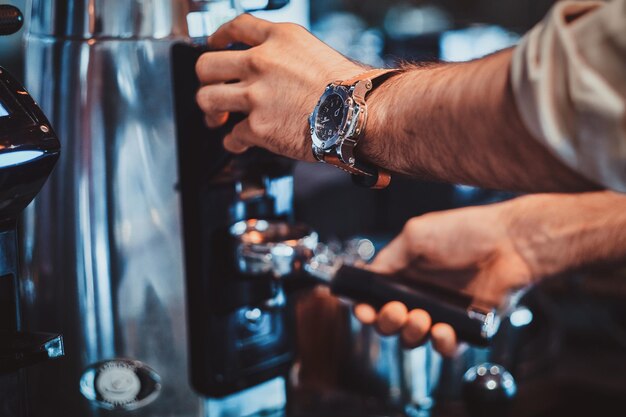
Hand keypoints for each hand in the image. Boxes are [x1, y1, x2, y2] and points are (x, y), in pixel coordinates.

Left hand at [195, 14, 364, 159]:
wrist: (360, 114)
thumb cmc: (347, 88)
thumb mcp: (313, 51)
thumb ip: (284, 55)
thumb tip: (266, 70)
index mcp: (278, 38)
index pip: (235, 28)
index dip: (218, 38)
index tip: (215, 45)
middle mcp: (261, 62)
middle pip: (207, 65)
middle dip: (206, 80)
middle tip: (213, 89)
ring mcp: (256, 96)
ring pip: (207, 99)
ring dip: (211, 112)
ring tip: (218, 119)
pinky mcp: (258, 128)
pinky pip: (232, 136)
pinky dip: (234, 142)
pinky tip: (240, 143)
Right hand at [355, 191, 625, 355]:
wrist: (510, 243)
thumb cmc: (465, 232)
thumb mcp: (415, 234)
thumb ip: (388, 257)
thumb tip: (367, 276)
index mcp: (406, 274)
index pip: (376, 298)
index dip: (365, 308)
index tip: (363, 311)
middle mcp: (421, 295)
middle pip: (390, 323)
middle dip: (386, 322)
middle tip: (397, 311)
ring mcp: (443, 312)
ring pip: (414, 339)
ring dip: (411, 333)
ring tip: (421, 317)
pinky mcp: (466, 327)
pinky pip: (446, 347)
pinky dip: (441, 344)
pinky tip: (443, 330)